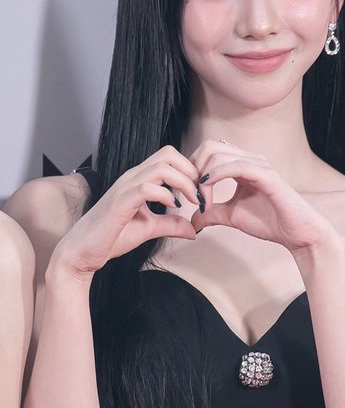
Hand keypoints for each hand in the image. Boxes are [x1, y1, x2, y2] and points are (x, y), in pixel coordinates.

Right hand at [49, 146, 200, 278]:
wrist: (82, 253)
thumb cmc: (111, 238)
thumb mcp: (149, 229)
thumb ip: (170, 224)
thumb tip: (194, 229)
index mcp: (138, 180)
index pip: (169, 158)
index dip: (190, 169)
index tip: (201, 191)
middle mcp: (132, 178)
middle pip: (168, 154)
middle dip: (191, 171)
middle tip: (200, 193)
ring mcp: (125, 188)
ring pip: (161, 167)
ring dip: (184, 182)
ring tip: (193, 201)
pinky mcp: (120, 203)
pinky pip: (146, 188)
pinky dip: (165, 195)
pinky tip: (173, 207)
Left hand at [189, 140, 343, 257]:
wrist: (297, 234)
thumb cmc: (270, 222)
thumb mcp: (232, 216)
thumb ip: (212, 213)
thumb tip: (192, 219)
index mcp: (241, 165)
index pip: (208, 152)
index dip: (192, 170)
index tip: (187, 194)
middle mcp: (249, 159)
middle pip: (209, 146)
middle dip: (193, 168)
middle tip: (191, 195)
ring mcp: (258, 165)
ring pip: (219, 154)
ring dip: (203, 177)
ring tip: (201, 201)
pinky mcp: (267, 175)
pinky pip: (236, 165)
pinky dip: (217, 176)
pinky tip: (208, 191)